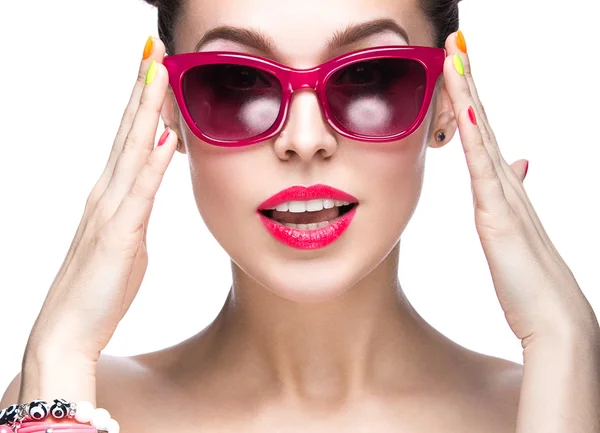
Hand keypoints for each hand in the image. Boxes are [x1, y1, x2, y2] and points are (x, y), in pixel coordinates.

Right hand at [25, 37, 177, 363]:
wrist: (69, 330)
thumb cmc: (100, 289)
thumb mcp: (127, 240)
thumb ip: (137, 210)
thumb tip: (149, 189)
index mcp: (110, 195)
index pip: (130, 138)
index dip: (143, 102)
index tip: (155, 68)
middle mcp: (106, 194)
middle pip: (128, 132)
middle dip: (142, 90)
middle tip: (153, 50)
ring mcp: (109, 212)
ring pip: (131, 151)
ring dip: (146, 110)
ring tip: (158, 71)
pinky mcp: (118, 236)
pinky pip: (139, 193)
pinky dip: (151, 163)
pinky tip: (163, 136)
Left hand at [442, 31, 597, 343]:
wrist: (555, 321)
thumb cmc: (531, 283)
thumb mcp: (513, 230)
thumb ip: (510, 195)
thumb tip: (517, 161)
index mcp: (505, 189)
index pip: (483, 133)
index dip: (470, 99)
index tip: (457, 67)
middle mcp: (507, 185)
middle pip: (483, 122)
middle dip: (468, 82)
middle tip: (455, 45)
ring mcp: (505, 198)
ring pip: (482, 135)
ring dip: (468, 95)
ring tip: (455, 57)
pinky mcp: (500, 218)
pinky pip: (483, 170)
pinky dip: (474, 138)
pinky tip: (464, 109)